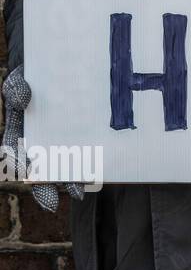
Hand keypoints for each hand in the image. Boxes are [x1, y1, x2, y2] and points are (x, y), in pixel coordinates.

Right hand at [0, 65, 84, 211]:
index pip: (16, 154)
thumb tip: (22, 100)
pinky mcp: (77, 134)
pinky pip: (81, 151)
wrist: (56, 67)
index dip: (21, 166)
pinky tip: (96, 172)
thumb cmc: (30, 77)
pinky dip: (87, 161)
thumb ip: (16, 89)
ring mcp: (57, 140)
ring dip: (69, 179)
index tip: (27, 173)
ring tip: (79, 192)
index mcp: (18, 133)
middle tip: (59, 201)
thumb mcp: (17, 80)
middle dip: (48, 185)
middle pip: (40, 167)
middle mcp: (37, 141)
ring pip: (61, 164)